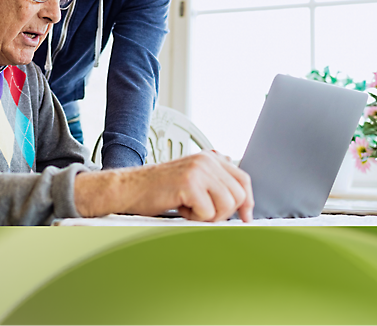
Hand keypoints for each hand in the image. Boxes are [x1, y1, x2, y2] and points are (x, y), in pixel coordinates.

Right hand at [75, 151, 253, 222]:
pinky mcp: (190, 182)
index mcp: (209, 158)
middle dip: (223, 212)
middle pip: (238, 195)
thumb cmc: (157, 189)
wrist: (129, 188)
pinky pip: (208, 212)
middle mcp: (206, 160)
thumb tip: (241, 204)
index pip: (243, 179)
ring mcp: (199, 169)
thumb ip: (214, 184)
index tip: (246, 217)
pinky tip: (180, 207)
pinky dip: (195, 218)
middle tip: (201, 213)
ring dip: (209, 216)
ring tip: (189, 208)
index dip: (247, 201)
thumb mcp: (191, 180)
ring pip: (226, 205)